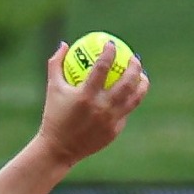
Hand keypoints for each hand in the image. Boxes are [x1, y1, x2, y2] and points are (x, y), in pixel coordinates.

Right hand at [36, 41, 149, 166]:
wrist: (58, 150)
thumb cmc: (54, 116)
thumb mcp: (52, 89)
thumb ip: (56, 65)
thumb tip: (64, 44)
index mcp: (86, 96)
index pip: (102, 67)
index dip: (109, 52)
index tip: (111, 44)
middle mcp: (101, 107)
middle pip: (127, 82)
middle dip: (134, 66)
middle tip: (134, 58)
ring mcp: (110, 120)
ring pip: (134, 98)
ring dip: (141, 84)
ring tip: (141, 76)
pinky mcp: (115, 131)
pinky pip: (126, 112)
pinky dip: (129, 101)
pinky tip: (130, 95)